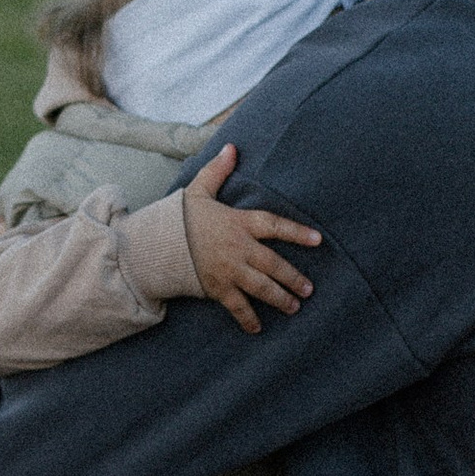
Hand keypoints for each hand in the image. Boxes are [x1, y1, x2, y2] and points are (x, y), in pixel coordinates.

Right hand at [180, 144, 323, 335]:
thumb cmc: (181, 218)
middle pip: (274, 265)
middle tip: (309, 289)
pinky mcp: (216, 288)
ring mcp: (228, 271)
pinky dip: (248, 319)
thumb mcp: (198, 191)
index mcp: (238, 224)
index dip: (297, 233)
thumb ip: (218, 171)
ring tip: (295, 307)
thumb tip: (231, 147)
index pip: (274, 225)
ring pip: (262, 288)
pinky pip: (237, 307)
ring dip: (280, 299)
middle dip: (294, 278)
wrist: (155, 245)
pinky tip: (258, 328)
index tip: (318, 240)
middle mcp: (238, 249)